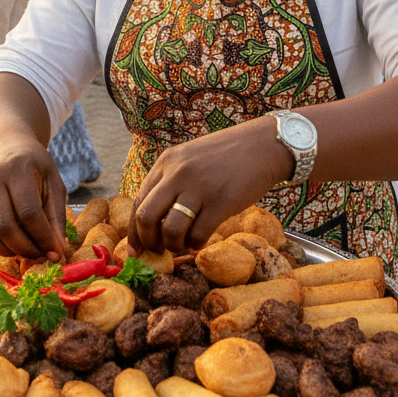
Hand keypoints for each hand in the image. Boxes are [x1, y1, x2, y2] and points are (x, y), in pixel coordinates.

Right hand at [0, 135, 67, 262]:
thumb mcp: (54, 184)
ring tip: (26, 251)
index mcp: (18, 168)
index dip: (43, 237)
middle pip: (5, 225)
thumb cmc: (35, 166)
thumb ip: (57, 217)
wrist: (7, 145)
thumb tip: (59, 252)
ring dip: (8, 250)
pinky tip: (10, 244)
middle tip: (41, 255)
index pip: (29, 212)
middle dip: (25, 248)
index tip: (55, 253)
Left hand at [128, 115, 293, 255]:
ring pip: (170, 230)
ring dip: (173, 245)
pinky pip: (198, 235)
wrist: (263, 146)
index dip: (135, 231)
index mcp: (166, 162)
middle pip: (146, 217)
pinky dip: (195, 245)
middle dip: (149, 242)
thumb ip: (170, 183)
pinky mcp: (221, 202)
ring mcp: (199, 188)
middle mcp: (177, 174)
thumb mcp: (189, 160)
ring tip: (183, 244)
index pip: (138, 202)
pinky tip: (200, 241)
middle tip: (159, 251)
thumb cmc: (225, 156)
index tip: (135, 250)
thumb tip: (152, 222)